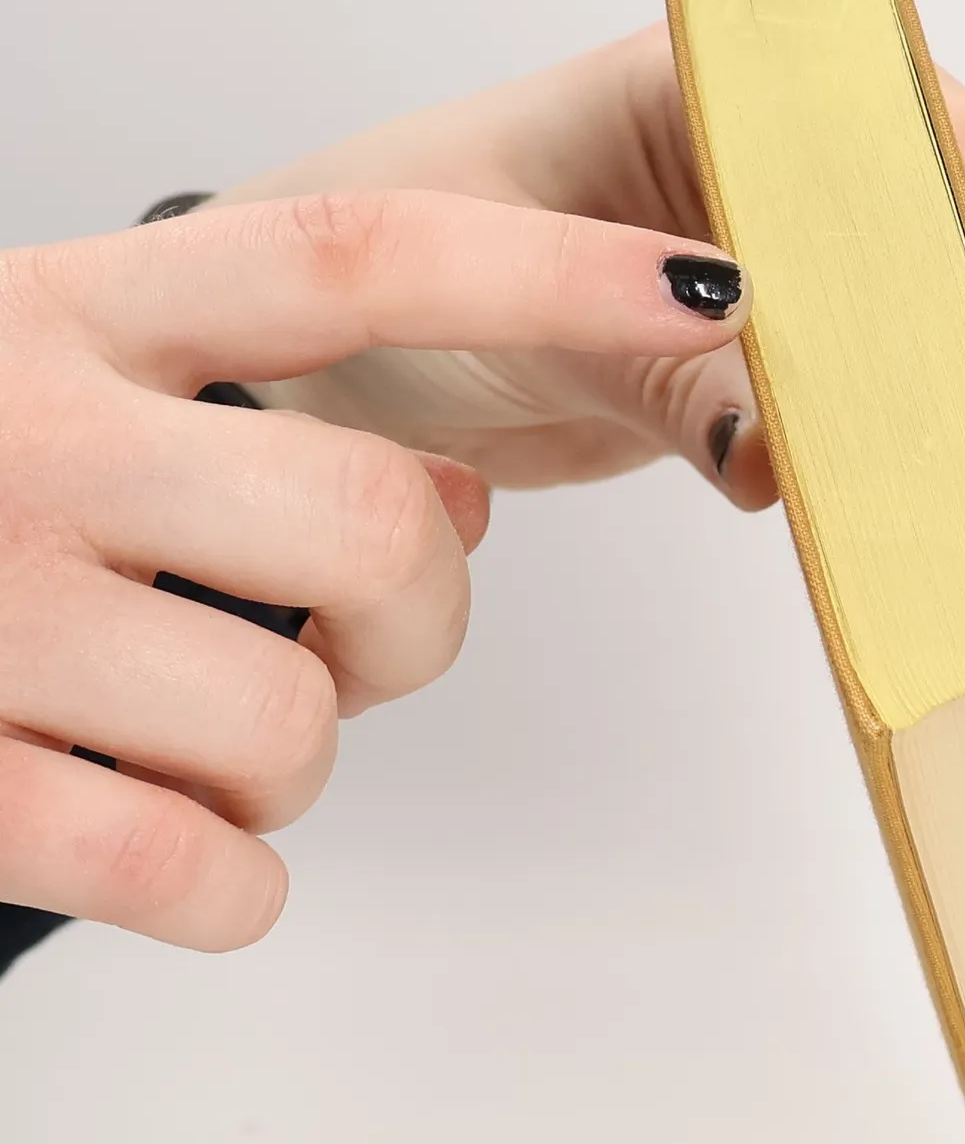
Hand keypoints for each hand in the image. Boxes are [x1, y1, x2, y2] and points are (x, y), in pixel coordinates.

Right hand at [0, 195, 748, 948]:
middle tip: (348, 637)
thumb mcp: (52, 384)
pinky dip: (232, 885)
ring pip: (297, 722)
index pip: (361, 258)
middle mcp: (24, 433)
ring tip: (193, 735)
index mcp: (69, 315)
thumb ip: (251, 411)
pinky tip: (180, 850)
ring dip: (293, 764)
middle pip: (379, 527)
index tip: (716, 283)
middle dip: (416, 620)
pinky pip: (199, 874)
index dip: (555, 270)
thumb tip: (451, 503)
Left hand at [211, 27, 964, 537]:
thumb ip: (662, 371)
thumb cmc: (383, 269)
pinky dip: (961, 457)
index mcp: (704, 95)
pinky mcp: (777, 371)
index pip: (881, 111)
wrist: (326, 356)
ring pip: (944, 327)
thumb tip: (784, 454)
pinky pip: (892, 405)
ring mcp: (784, 276)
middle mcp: (766, 175)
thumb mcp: (516, 305)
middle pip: (946, 234)